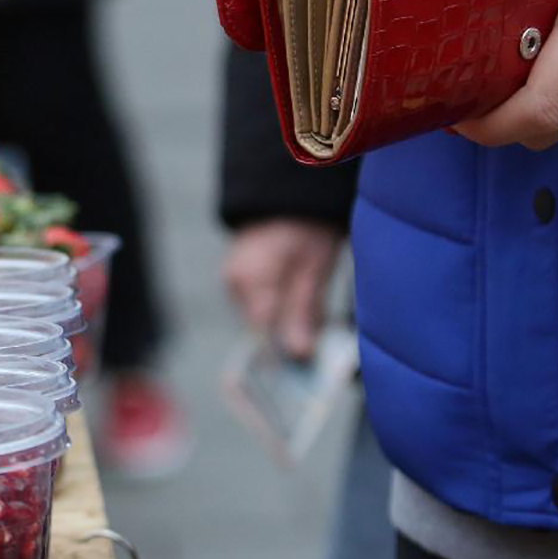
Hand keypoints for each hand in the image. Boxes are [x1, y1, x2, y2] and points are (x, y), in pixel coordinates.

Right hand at [222, 218, 343, 359]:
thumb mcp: (315, 267)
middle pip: (262, 328)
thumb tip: (299, 355)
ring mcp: (233, 278)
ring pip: (262, 318)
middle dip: (290, 339)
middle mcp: (236, 282)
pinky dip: (279, 309)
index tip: (306, 372)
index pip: (263, 333)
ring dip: (286, 323)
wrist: (289, 186)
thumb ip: (304, 311)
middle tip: (323, 344)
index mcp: (254, 280)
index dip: (283, 356)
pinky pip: (259, 304)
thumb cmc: (308, 225)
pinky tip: (302, 300)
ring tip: (317, 315)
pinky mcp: (238, 276)